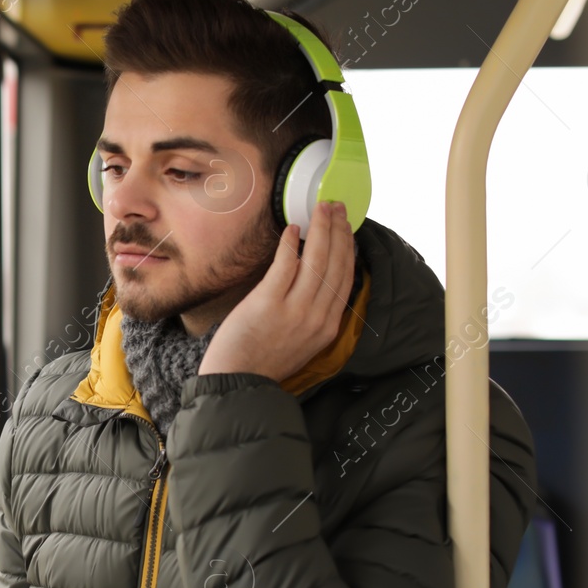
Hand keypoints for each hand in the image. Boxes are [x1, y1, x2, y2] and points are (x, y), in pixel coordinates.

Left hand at [199, 200, 355, 382]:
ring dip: (321, 229)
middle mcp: (317, 317)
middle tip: (336, 206)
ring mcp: (294, 310)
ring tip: (321, 208)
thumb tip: (316, 277)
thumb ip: (314, 313)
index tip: (348, 227)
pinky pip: (286, 265)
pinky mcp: (269, 303)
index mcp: (328, 327)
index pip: (346, 278)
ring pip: (317, 260)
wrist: (238, 381)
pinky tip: (293, 229)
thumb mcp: (303, 342)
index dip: (349, 248)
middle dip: (339, 230)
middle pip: (335, 264)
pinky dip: (291, 244)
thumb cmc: (264, 360)